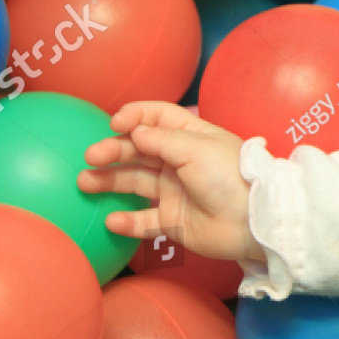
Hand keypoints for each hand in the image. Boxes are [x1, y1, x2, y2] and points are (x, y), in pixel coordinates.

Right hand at [77, 101, 266, 263]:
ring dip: (109, 182)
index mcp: (191, 137)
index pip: (157, 117)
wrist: (253, 221)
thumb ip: (161, 139)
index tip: (114, 124)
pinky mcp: (174, 221)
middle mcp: (180, 161)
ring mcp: (175, 191)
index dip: (134, 116)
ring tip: (85, 183)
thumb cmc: (230, 177)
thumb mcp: (196, 148)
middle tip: (91, 156)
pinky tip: (112, 220)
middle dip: (113, 150)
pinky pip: (144, 222)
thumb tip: (134, 131)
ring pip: (135, 183)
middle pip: (139, 150)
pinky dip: (127, 221)